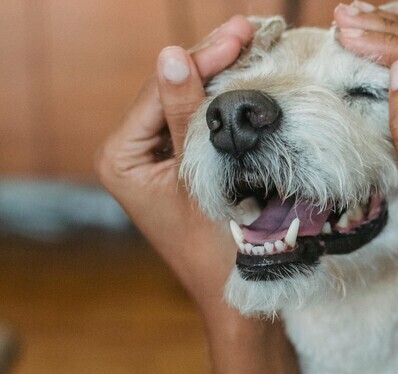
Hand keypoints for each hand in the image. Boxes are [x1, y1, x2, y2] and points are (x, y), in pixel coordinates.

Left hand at [96, 17, 254, 320]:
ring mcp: (159, 160)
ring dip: (224, 76)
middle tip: (250, 28)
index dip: (201, 59)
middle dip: (214, 61)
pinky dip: (228, 104)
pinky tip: (253, 78)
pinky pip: (204, 125)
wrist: (242, 298)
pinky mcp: (185, 167)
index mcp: (121, 158)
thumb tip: (172, 55)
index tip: (240, 34)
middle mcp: (133, 154)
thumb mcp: (202, 178)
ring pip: (191, 103)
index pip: (161, 91)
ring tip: (254, 43)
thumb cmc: (220, 251)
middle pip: (174, 91)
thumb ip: (188, 118)